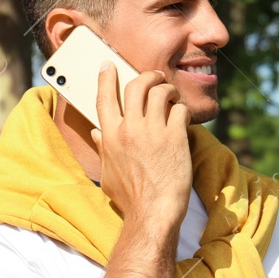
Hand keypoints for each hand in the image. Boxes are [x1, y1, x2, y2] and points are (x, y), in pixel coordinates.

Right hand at [90, 62, 190, 227]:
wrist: (153, 212)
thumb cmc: (130, 197)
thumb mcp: (108, 173)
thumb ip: (103, 148)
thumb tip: (96, 132)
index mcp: (110, 136)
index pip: (104, 98)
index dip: (107, 78)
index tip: (109, 65)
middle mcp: (129, 129)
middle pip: (136, 86)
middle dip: (148, 76)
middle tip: (156, 77)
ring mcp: (152, 131)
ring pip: (160, 92)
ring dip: (168, 89)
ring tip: (172, 96)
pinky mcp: (175, 137)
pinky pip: (179, 109)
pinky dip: (182, 109)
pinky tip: (183, 117)